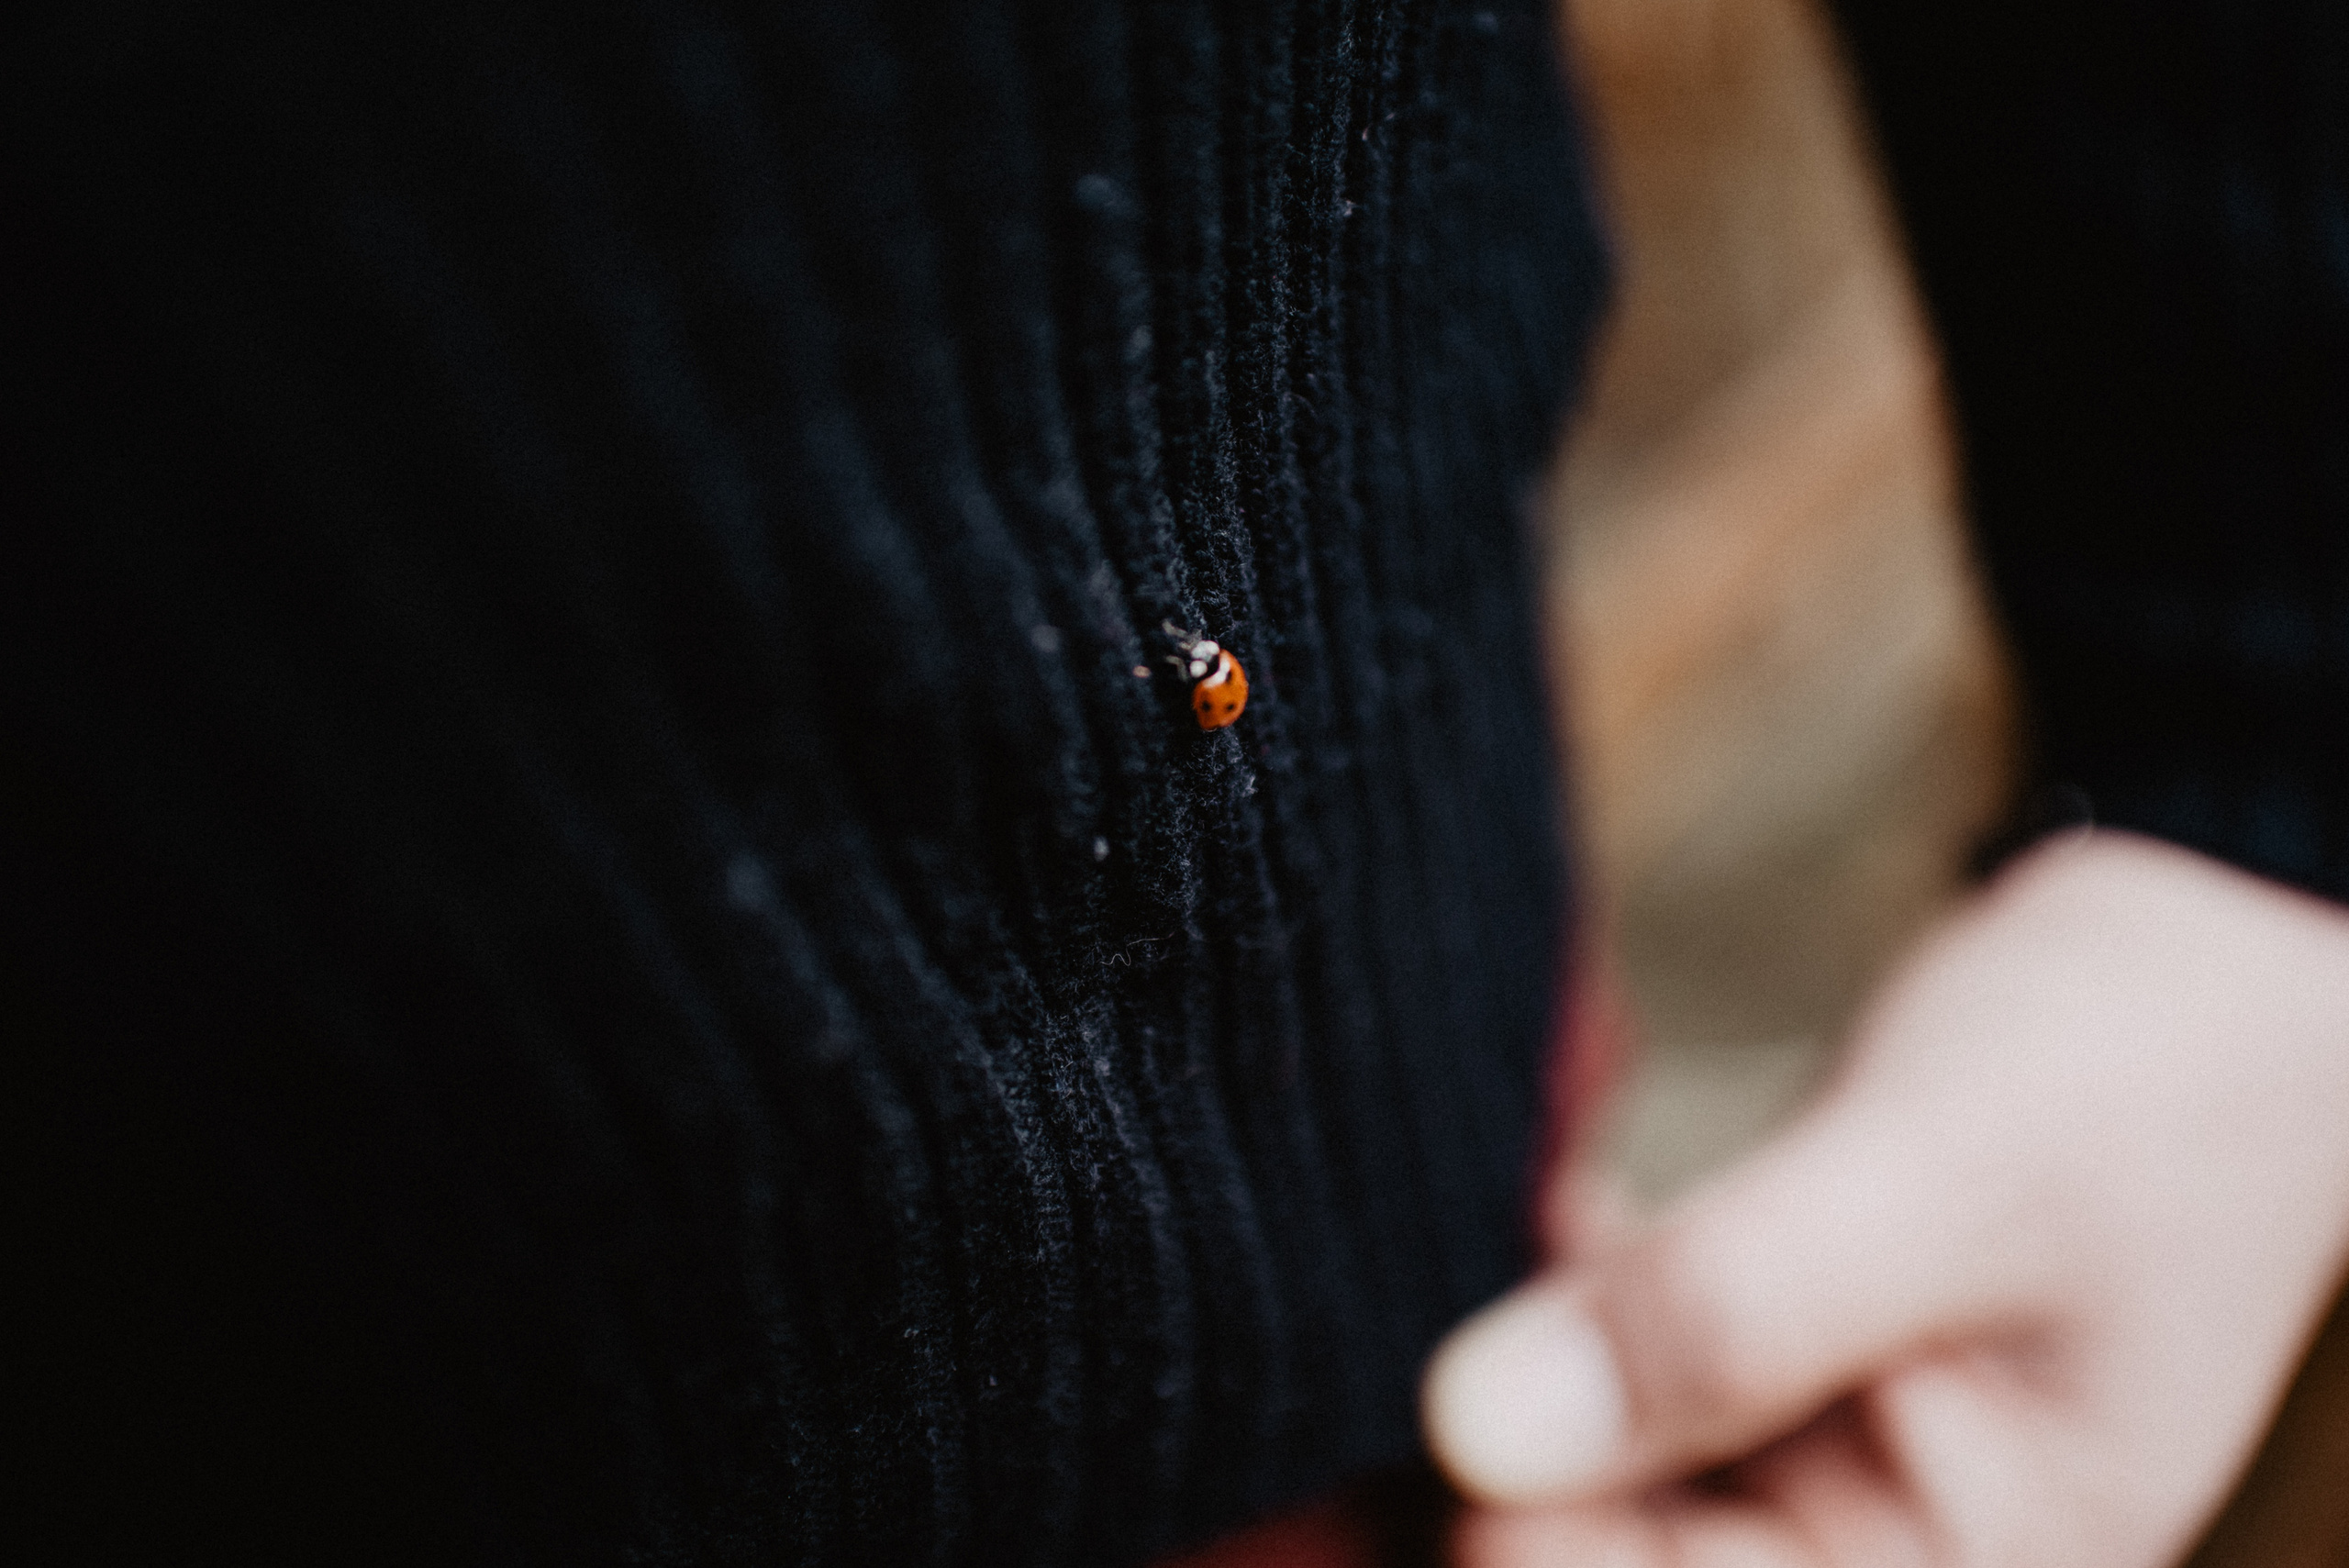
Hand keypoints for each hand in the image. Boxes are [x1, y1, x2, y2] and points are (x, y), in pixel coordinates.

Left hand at [1423, 832, 2348, 1566]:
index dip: (1512, 1520)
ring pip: (1597, 1459)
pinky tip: (1576, 1186)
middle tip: (1464, 1262)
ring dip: (1533, 1344)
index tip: (1442, 1386)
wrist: (2221, 966)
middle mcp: (1883, 1546)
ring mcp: (1825, 1458)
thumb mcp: (1944, 1186)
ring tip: (1546, 1203)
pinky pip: (1625, 1365)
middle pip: (1605, 1548)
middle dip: (1513, 1426)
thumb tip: (1468, 1428)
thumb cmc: (2143, 1079)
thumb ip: (1723, 1313)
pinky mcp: (1780, 1365)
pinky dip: (1579, 1283)